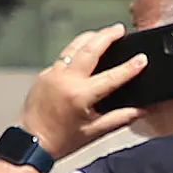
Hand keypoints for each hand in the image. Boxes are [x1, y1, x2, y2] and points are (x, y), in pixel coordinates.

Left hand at [20, 26, 162, 157]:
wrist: (30, 143)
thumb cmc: (60, 141)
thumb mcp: (94, 132)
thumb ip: (120, 118)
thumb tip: (141, 111)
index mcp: (80, 95)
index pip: (112, 77)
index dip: (130, 67)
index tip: (142, 58)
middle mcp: (65, 80)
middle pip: (90, 49)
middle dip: (107, 36)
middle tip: (119, 29)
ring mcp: (52, 74)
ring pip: (73, 47)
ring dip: (89, 38)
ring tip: (102, 33)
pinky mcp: (43, 75)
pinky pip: (62, 58)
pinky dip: (75, 52)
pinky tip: (83, 52)